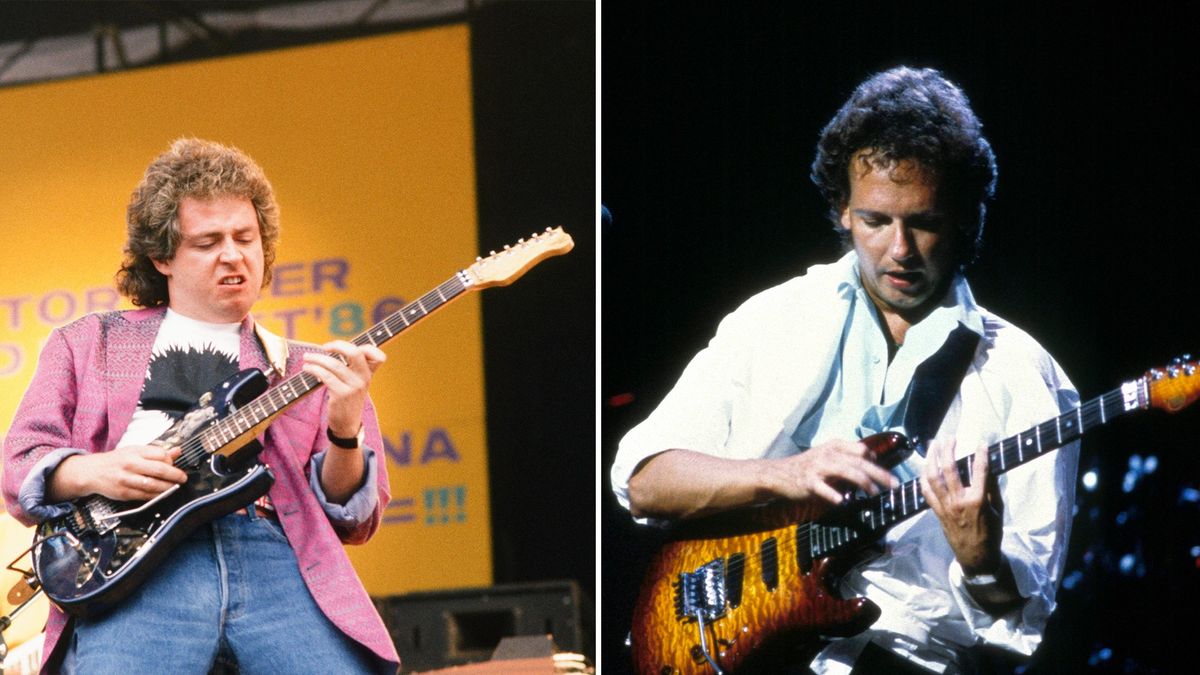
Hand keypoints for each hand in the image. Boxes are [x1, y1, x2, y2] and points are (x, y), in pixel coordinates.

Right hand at [50, 445, 187, 501]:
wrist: (92, 471)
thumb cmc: (117, 460)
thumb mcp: (135, 450)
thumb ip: (156, 452)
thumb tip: (177, 451)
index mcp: (135, 451)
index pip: (160, 455)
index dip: (171, 461)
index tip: (175, 465)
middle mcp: (130, 464)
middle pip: (159, 470)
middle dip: (175, 475)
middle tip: (182, 478)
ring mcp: (126, 479)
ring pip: (153, 485)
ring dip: (168, 487)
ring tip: (174, 487)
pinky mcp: (123, 492)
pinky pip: (144, 496)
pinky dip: (156, 496)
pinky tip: (162, 494)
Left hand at [302, 341, 386, 436]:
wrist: (347, 424)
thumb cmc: (349, 399)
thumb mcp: (357, 383)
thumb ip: (353, 367)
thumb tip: (334, 348)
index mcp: (369, 374)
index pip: (378, 356)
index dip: (365, 346)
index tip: (346, 347)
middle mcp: (364, 379)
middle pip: (355, 353)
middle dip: (337, 345)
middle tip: (324, 347)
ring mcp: (353, 387)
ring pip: (334, 364)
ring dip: (317, 358)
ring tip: (307, 357)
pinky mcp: (341, 395)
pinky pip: (325, 376)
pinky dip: (314, 369)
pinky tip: (307, 368)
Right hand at [769, 439, 898, 505]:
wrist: (778, 474)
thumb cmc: (806, 468)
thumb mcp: (827, 458)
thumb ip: (847, 461)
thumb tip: (870, 470)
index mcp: (834, 446)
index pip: (862, 451)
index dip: (876, 462)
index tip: (888, 475)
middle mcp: (828, 454)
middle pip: (859, 462)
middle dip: (879, 474)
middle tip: (894, 485)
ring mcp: (818, 467)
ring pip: (846, 471)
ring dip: (863, 482)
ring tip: (875, 493)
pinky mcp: (808, 482)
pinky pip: (824, 488)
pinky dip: (834, 494)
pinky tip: (843, 501)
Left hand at [920, 440, 1002, 574]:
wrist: (976, 556)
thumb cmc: (991, 534)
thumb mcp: (998, 511)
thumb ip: (992, 489)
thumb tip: (989, 469)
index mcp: (978, 501)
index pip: (979, 471)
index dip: (981, 455)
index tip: (981, 443)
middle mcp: (959, 501)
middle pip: (949, 469)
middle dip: (948, 450)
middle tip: (950, 438)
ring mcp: (945, 506)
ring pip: (933, 477)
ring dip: (931, 458)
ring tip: (934, 445)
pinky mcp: (936, 511)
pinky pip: (926, 491)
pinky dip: (924, 477)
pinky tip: (925, 466)